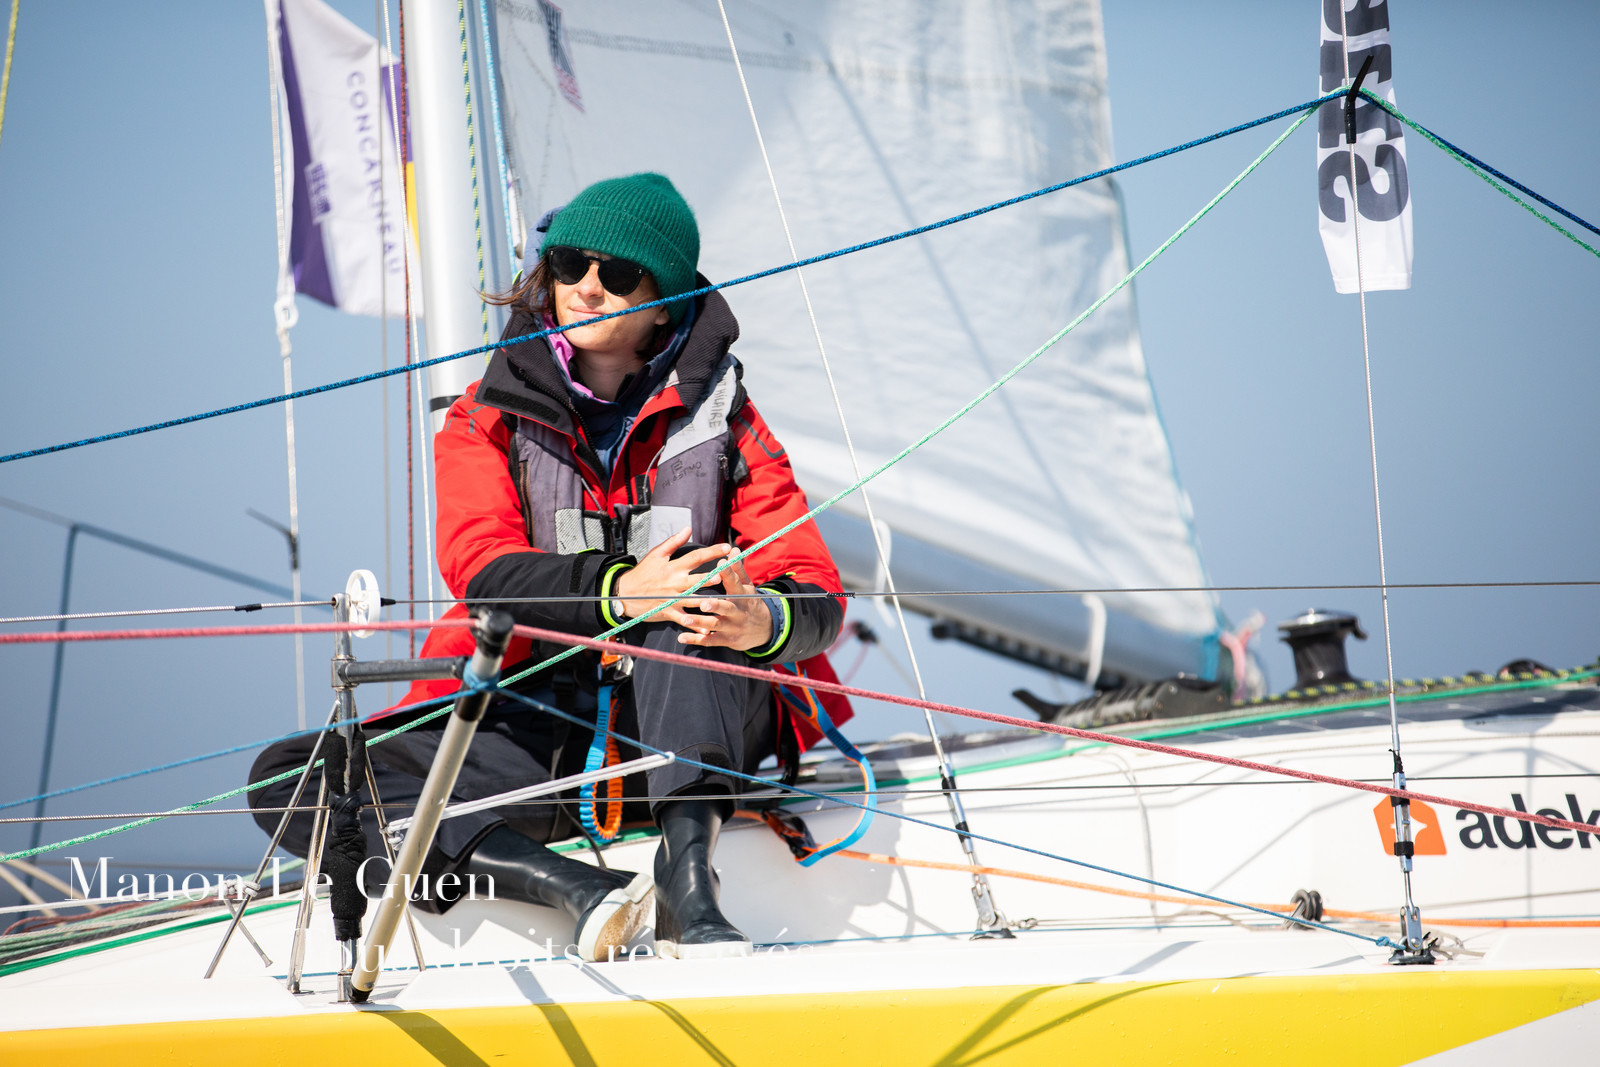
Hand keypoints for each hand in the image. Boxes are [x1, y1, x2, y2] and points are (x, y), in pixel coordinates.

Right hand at [613, 527, 773, 651]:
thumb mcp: (656, 554)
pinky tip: (707, 630)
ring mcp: (672, 599)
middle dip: (712, 577)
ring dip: (708, 602)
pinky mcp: (669, 612)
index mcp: (674, 567)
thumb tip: (688, 528)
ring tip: (723, 603)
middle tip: (727, 574)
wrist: (624, 593)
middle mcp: (675, 583)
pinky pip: (684, 620)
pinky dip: (695, 626)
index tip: (728, 548)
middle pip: (697, 579)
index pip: (696, 557)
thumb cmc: (643, 572)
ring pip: (693, 601)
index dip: (712, 551)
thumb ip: (674, 542)